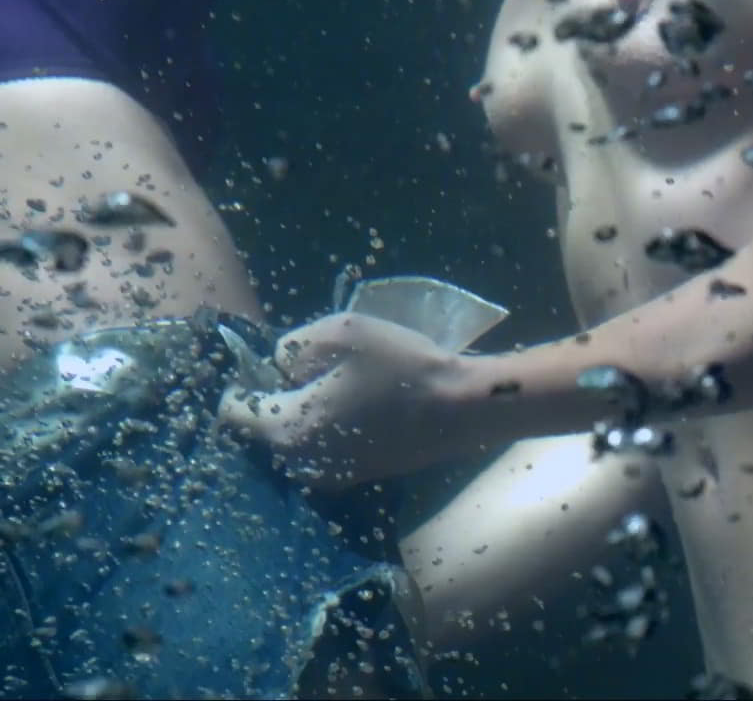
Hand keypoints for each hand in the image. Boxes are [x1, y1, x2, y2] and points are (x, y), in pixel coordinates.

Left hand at [218, 312, 471, 488]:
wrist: (462, 409)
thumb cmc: (400, 367)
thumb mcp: (339, 332)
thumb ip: (293, 345)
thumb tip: (281, 366)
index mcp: (286, 430)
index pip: (234, 413)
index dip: (241, 382)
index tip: (261, 362)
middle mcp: (300, 464)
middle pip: (265, 428)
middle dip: (275, 398)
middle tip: (306, 368)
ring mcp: (331, 476)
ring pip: (295, 439)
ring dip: (303, 414)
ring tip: (334, 384)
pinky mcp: (357, 476)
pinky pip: (323, 449)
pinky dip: (328, 428)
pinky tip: (357, 403)